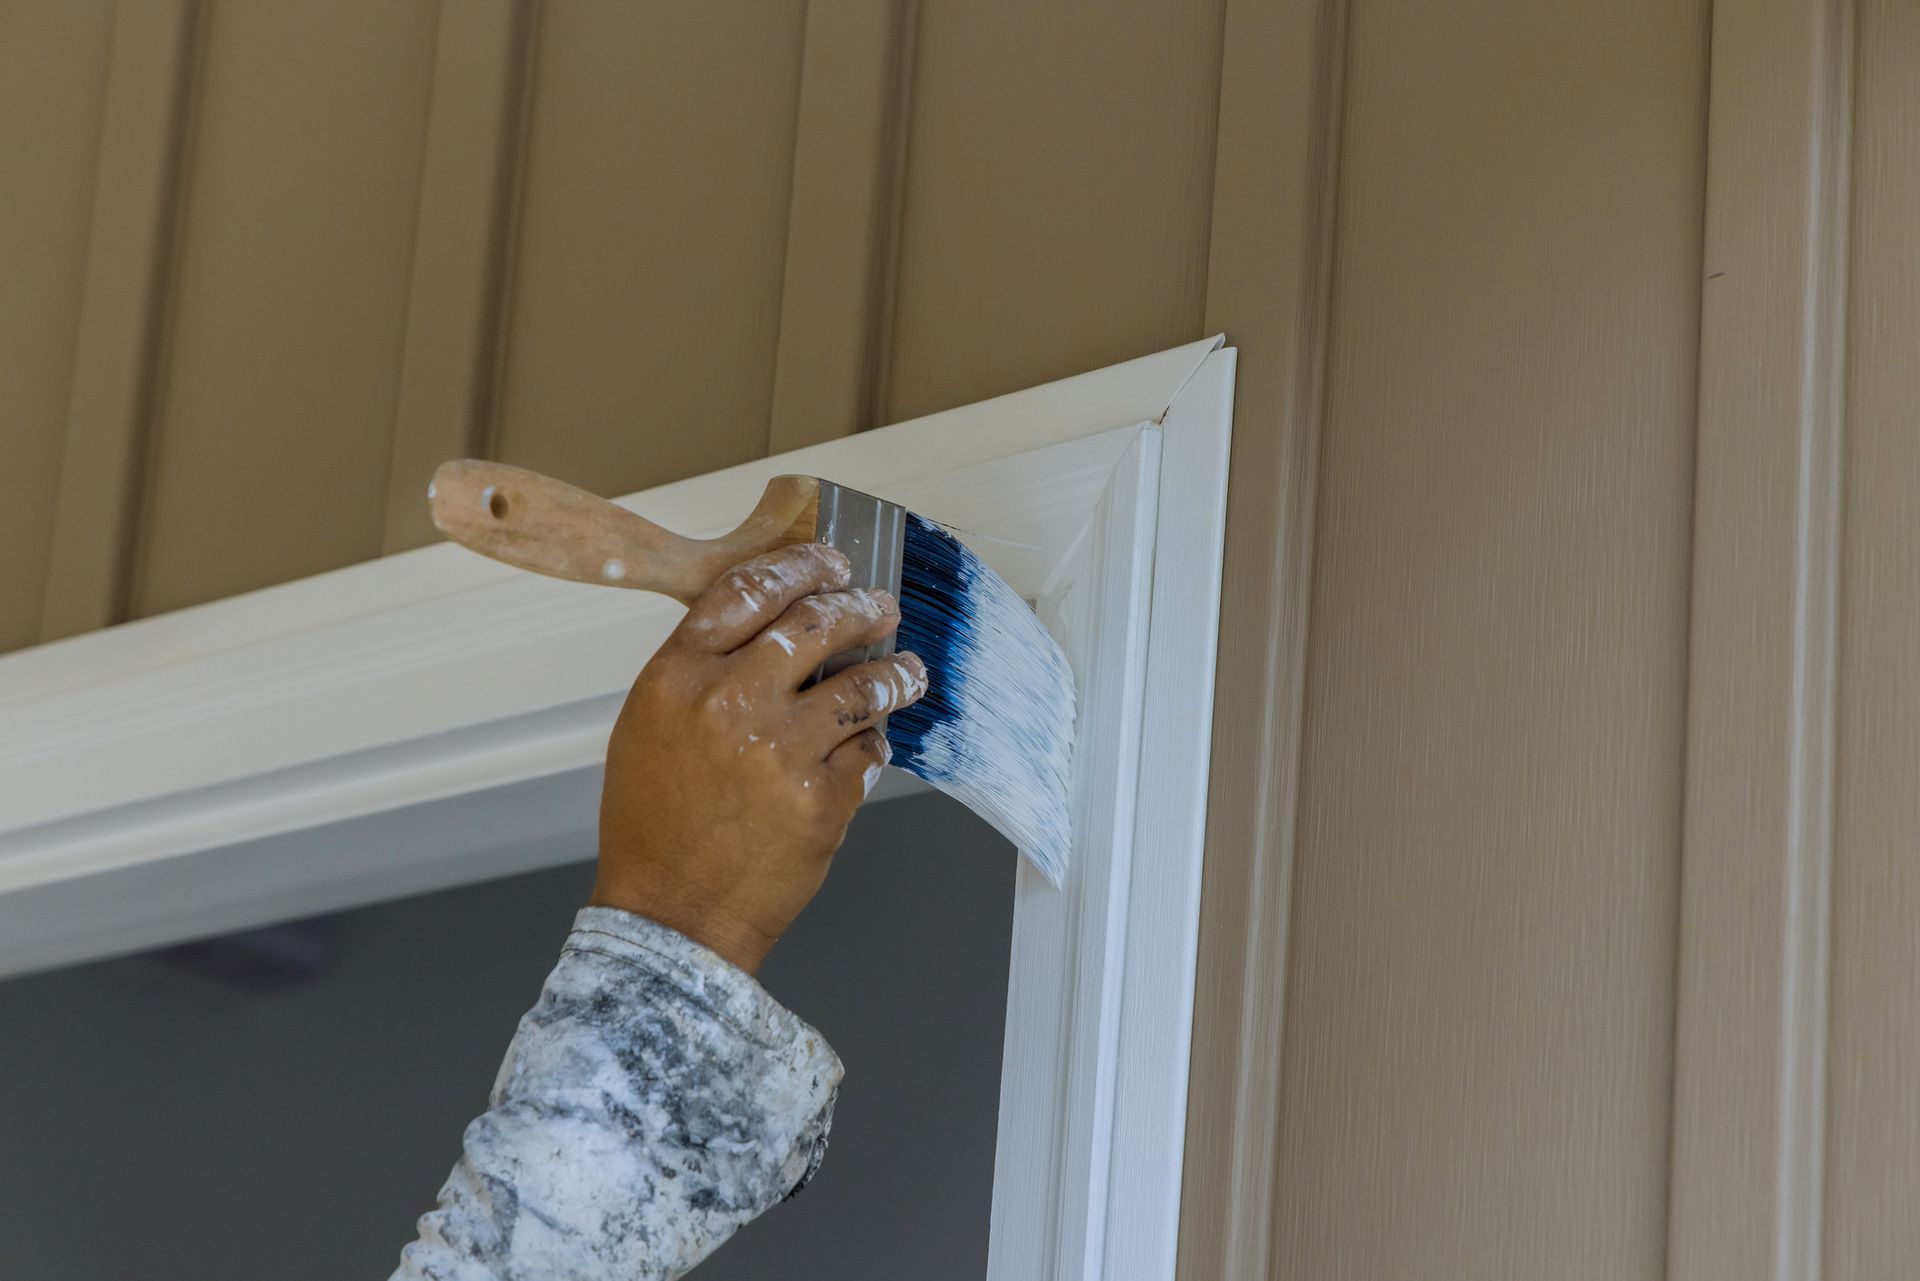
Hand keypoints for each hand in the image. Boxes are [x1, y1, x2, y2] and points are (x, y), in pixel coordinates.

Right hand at [592, 543, 928, 973]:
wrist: (670, 913)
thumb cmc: (655, 826)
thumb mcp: (650, 726)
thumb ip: (703, 670)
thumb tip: (774, 629)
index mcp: (678, 676)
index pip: (750, 590)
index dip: (800, 567)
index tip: (829, 562)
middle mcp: (730, 702)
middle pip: (817, 623)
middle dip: (861, 607)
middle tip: (880, 607)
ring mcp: (781, 750)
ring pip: (862, 684)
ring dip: (894, 672)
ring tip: (907, 671)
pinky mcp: (822, 797)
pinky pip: (868, 751)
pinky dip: (873, 745)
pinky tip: (868, 747)